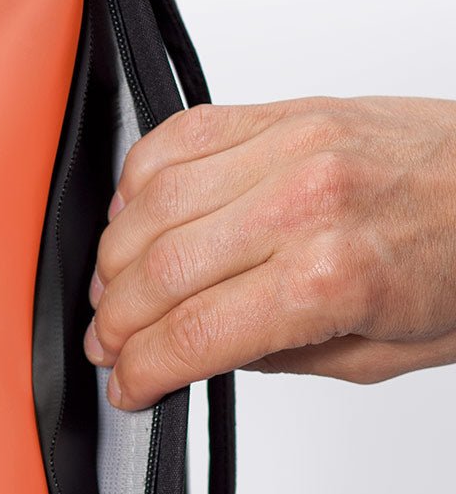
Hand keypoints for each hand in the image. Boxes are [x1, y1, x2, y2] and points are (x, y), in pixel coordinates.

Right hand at [83, 96, 455, 409]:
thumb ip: (279, 356)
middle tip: (108, 343)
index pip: (192, 334)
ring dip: (115, 257)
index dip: (141, 369)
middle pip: (158, 270)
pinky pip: (177, 137)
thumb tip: (200, 350)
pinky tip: (134, 216)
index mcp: (333, 277)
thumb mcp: (384, 354)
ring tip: (114, 288)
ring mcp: (289, 145)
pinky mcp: (285, 110)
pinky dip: (137, 182)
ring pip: (151, 202)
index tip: (127, 384)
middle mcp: (303, 202)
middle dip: (116, 320)